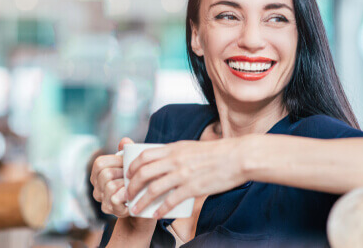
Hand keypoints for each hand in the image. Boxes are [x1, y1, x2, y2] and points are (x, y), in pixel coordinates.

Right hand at [90, 137, 132, 216]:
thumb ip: (127, 152)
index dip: (117, 162)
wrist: (141, 203)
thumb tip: (125, 141)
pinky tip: (133, 196)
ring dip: (125, 185)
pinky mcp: (109, 209)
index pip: (100, 163)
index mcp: (98, 172)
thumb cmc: (135, 180)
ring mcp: (101, 198)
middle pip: (105, 174)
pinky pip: (114, 199)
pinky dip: (125, 196)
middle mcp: (96, 186)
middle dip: (122, 173)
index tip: (128, 164)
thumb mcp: (132, 164)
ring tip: (134, 186)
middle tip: (133, 176)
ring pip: (110, 186)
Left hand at [126, 137, 247, 218]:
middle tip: (126, 195)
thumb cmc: (214, 153)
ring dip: (141, 201)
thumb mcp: (189, 147)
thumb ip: (174, 154)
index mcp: (173, 149)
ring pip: (153, 189)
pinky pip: (171, 201)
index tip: (127, 176)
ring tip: (135, 209)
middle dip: (131, 186)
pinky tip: (155, 215)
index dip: (131, 168)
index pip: (143, 156)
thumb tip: (161, 161)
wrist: (236, 157)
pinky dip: (160, 209)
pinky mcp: (193, 188)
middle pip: (143, 173)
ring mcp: (183, 174)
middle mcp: (174, 161)